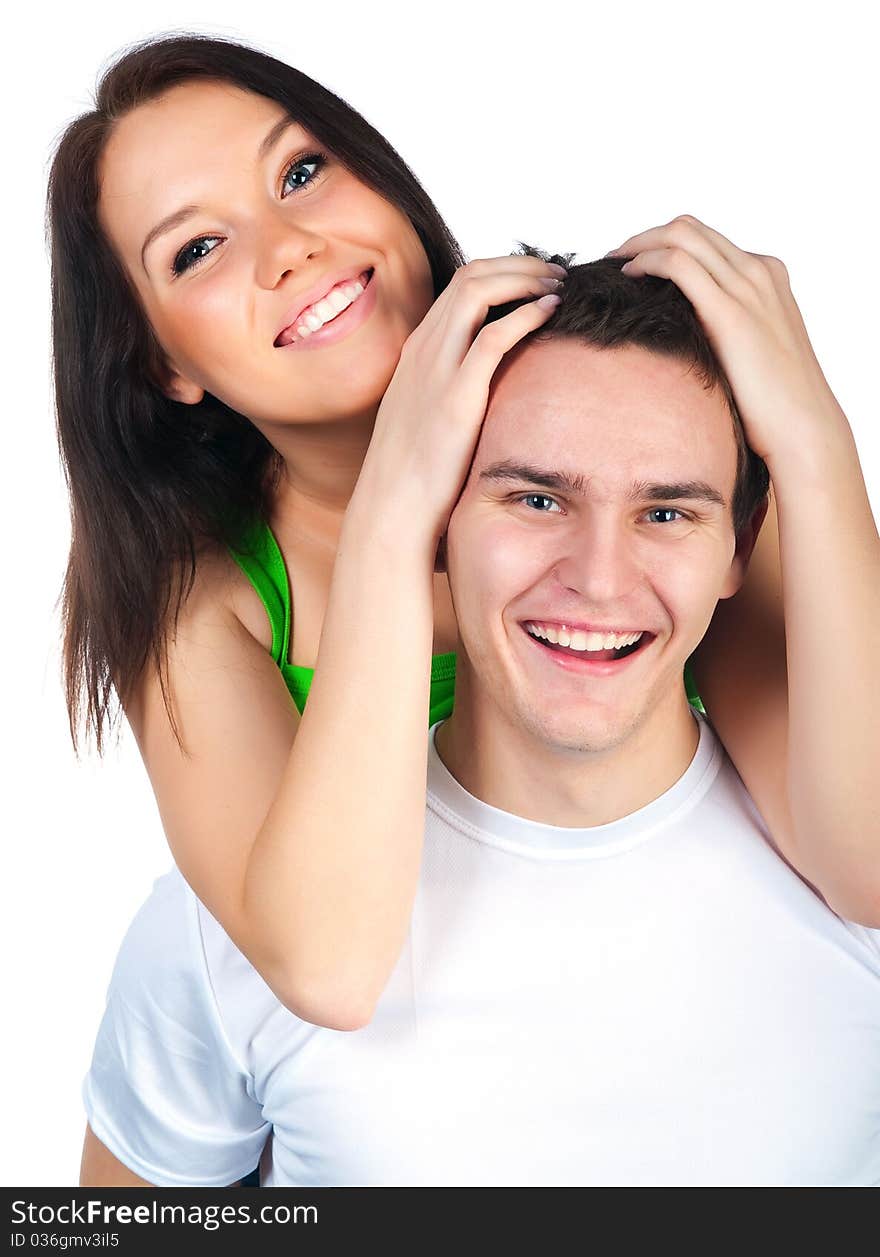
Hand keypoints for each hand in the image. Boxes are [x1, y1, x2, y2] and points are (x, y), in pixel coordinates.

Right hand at [352, 255, 564, 543]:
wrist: (393, 506)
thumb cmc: (414, 473)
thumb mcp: (428, 418)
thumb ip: (453, 390)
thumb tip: (489, 388)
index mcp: (418, 352)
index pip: (460, 285)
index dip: (503, 271)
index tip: (537, 278)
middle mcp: (424, 349)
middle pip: (471, 275)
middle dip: (519, 264)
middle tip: (557, 271)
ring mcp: (437, 368)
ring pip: (478, 290)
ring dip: (524, 278)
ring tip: (558, 284)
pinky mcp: (456, 395)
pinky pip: (492, 336)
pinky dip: (525, 313)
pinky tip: (551, 311)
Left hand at [607, 215, 846, 465]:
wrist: (803, 425)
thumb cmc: (774, 402)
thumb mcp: (750, 349)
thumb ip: (723, 328)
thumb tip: (682, 330)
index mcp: (766, 276)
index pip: (706, 239)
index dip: (663, 244)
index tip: (633, 262)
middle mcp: (758, 271)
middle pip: (690, 228)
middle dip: (644, 237)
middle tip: (614, 257)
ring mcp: (747, 287)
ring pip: (682, 235)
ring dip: (639, 244)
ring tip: (614, 264)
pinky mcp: (730, 311)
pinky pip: (679, 264)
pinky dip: (647, 262)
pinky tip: (628, 278)